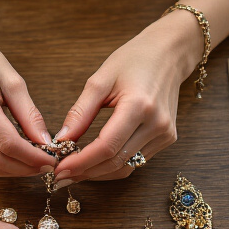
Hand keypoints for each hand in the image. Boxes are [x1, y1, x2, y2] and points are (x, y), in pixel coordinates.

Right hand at [0, 12, 57, 176]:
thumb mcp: (12, 80)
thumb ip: (30, 114)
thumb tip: (46, 142)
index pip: (8, 143)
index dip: (33, 157)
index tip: (51, 160)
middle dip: (24, 168)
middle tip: (45, 166)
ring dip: (10, 171)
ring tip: (30, 163)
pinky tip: (10, 158)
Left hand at [52, 12, 200, 181]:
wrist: (168, 54)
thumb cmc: (134, 60)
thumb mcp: (100, 80)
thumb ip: (80, 113)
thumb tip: (61, 140)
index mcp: (140, 106)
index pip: (107, 146)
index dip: (81, 162)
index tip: (60, 168)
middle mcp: (157, 124)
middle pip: (116, 162)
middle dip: (86, 172)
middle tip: (61, 175)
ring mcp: (165, 134)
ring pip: (126, 167)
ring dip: (98, 173)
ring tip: (73, 172)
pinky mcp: (167, 138)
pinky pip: (136, 161)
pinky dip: (113, 166)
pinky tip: (94, 163)